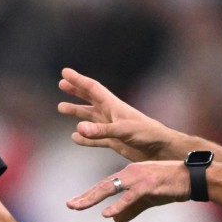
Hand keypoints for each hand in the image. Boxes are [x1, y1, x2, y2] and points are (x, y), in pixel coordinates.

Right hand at [58, 68, 177, 161]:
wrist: (160, 149)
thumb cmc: (146, 134)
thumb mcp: (123, 130)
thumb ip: (101, 131)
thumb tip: (79, 128)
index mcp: (113, 105)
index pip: (93, 89)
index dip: (78, 80)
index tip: (65, 72)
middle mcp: (110, 114)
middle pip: (89, 99)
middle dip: (76, 91)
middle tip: (62, 84)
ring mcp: (111, 128)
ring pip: (90, 118)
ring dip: (77, 112)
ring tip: (62, 107)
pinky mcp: (113, 142)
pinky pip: (94, 138)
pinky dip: (84, 138)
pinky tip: (75, 137)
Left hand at [66, 161, 188, 221]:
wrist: (191, 178)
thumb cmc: (169, 187)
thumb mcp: (147, 199)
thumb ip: (130, 209)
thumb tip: (114, 221)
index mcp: (128, 175)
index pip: (104, 186)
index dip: (89, 195)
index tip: (74, 203)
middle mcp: (130, 174)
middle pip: (103, 186)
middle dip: (85, 197)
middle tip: (69, 205)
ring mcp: (139, 178)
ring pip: (111, 188)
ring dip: (93, 198)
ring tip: (78, 206)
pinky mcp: (149, 185)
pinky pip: (130, 197)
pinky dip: (118, 205)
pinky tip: (106, 213)